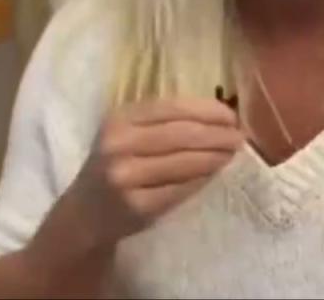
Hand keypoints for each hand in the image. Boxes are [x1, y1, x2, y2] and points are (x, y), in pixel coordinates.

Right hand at [65, 98, 244, 246]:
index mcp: (119, 119)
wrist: (83, 214)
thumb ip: (162, 122)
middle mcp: (118, 145)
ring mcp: (127, 178)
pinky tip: (214, 173)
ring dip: (215, 156)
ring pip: (185, 162)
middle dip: (217, 134)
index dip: (206, 110)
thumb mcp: (126, 134)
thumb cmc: (114, 165)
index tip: (230, 115)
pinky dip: (203, 179)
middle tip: (239, 136)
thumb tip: (218, 115)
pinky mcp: (138, 207)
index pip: (171, 108)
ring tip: (232, 152)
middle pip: (182, 134)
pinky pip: (181, 189)